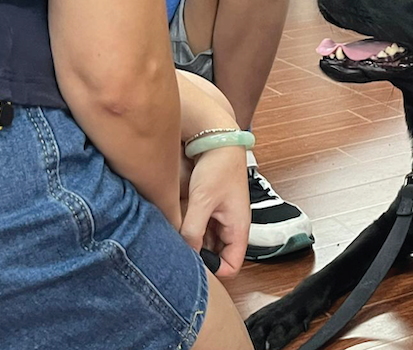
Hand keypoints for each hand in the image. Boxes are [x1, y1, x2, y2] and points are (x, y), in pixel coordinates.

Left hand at [180, 146, 249, 277]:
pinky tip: (175, 229)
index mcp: (238, 228)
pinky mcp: (211, 209)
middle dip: (200, 260)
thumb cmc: (218, 168)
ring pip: (207, 244)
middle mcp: (232, 226)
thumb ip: (193, 230)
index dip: (214, 272)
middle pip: (218, 257)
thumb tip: (184, 254)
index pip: (232, 265)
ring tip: (173, 243)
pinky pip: (202, 230)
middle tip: (177, 257)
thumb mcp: (203, 201)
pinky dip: (190, 232)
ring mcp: (222, 218)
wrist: (219, 141)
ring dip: (193, 245)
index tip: (193, 269)